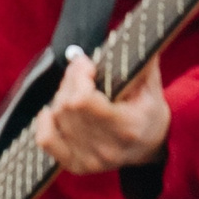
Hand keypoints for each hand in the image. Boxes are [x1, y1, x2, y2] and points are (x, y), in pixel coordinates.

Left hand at [32, 52, 168, 173]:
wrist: (151, 150)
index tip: (87, 63)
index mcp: (127, 128)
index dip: (78, 75)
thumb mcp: (153, 89)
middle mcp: (106, 148)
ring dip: (61, 97)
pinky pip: (45, 140)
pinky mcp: (76, 165)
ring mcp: (89, 160)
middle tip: (81, 70)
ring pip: (56, 118)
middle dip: (71, 80)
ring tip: (76, 89)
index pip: (82, 100)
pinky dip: (45, 121)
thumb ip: (142, 62)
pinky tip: (54, 110)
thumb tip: (127, 33)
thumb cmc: (150, 114)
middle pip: (66, 105)